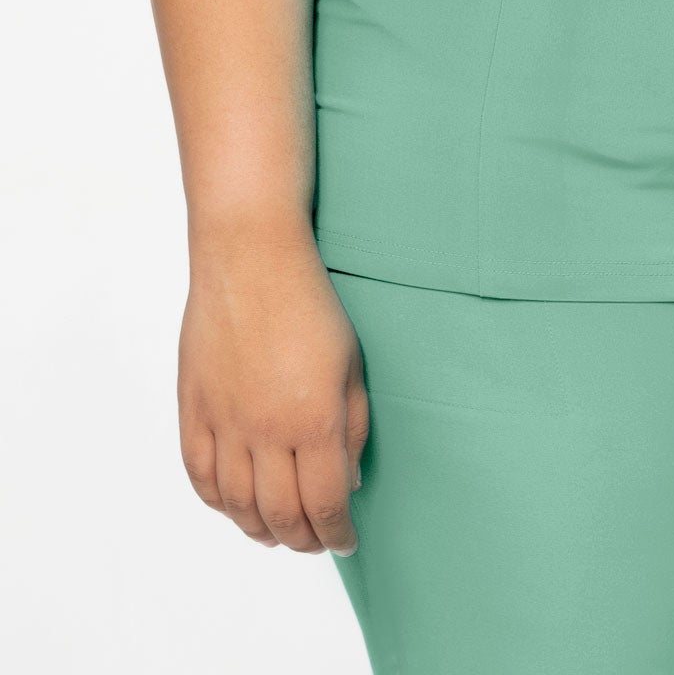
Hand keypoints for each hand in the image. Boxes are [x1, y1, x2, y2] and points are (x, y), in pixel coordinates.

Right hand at [177, 224, 368, 554]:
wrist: (250, 257)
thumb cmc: (310, 303)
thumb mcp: (351, 364)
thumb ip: (353, 428)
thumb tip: (346, 483)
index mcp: (313, 419)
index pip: (323, 503)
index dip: (335, 533)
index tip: (345, 540)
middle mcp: (265, 430)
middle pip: (280, 515)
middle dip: (302, 540)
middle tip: (315, 542)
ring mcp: (224, 422)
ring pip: (236, 505)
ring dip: (259, 530)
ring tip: (278, 534)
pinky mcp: (193, 408)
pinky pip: (199, 475)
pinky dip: (218, 503)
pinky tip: (235, 506)